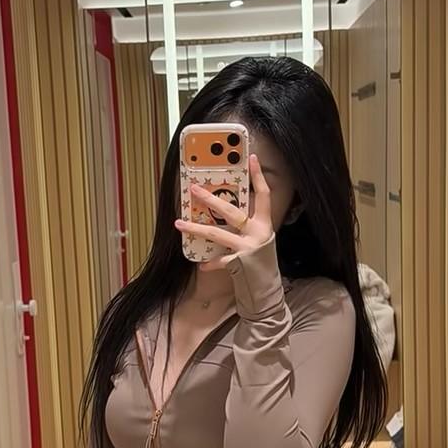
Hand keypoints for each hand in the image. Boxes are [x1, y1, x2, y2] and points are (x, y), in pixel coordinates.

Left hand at [176, 154, 273, 271]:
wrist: (268, 290)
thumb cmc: (261, 263)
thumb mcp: (260, 239)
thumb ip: (247, 226)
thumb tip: (225, 209)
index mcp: (264, 224)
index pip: (263, 195)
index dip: (258, 176)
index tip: (252, 158)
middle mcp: (258, 233)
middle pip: (232, 211)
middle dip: (211, 199)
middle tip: (194, 189)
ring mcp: (248, 248)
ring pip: (217, 233)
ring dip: (196, 228)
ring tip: (179, 224)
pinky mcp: (240, 264)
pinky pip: (219, 261)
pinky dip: (209, 263)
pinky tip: (200, 265)